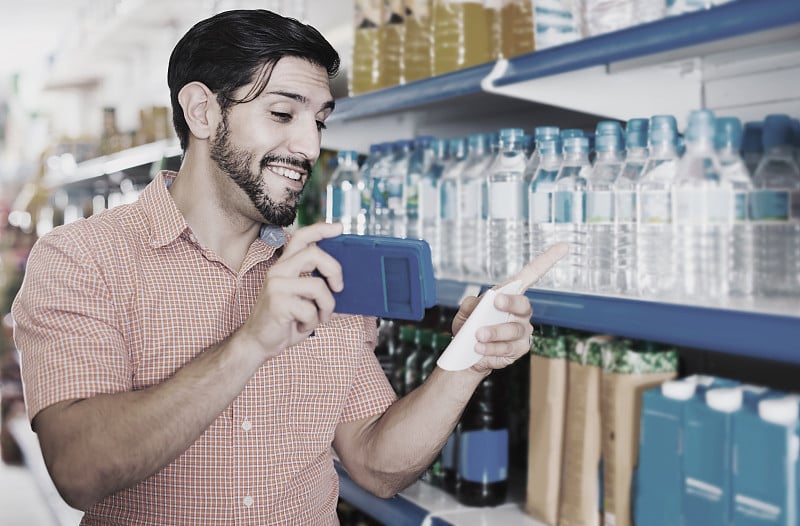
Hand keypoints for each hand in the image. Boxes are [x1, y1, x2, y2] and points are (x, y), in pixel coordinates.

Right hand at [240, 222, 343, 359]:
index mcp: (284, 266)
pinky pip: (310, 309)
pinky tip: (302, 326)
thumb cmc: (284, 321)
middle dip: (335, 271)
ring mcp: (276, 285)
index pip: (301, 238)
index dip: (321, 229)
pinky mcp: (278, 302)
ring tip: (319, 317)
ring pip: (318, 286)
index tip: (339, 228)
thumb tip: (345, 286)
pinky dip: (313, 322)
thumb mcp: (303, 300)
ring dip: (326, 307)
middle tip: (339, 288)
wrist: (258, 343)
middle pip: (314, 254)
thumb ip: (318, 287)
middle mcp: (278, 271)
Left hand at [451, 243, 567, 372]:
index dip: (548, 260)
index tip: (563, 246)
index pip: (531, 275)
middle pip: (524, 304)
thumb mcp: (466, 312)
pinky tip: (479, 349)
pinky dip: (491, 348)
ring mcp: (522, 331)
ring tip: (478, 335)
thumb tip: (480, 302)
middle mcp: (521, 312)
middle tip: (496, 302)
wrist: (467, 356)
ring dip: (494, 331)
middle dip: (511, 302)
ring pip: (513, 329)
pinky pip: (508, 347)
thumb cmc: (469, 328)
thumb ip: (471, 304)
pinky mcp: (519, 349)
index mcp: (510, 295)